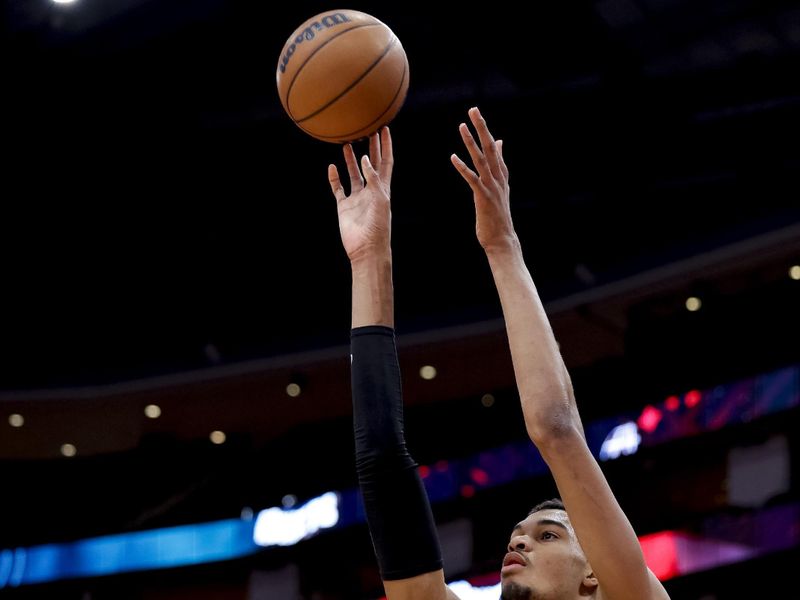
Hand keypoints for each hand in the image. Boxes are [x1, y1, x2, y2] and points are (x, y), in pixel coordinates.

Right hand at [328, 127, 393, 262]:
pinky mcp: (344, 206)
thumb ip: (373, 178)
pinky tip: (332, 167)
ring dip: (351, 160)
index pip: (385, 162)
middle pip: (370, 164)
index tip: (385, 129)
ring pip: (354, 174)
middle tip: (367, 130)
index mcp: (383, 188)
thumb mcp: (380, 199)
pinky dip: (334, 178)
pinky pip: (338, 188)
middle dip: (370, 148)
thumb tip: (366, 158)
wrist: (366, 248)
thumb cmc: (378, 226)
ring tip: (347, 144)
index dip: (386, 146)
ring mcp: (357, 198)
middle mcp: (370, 191)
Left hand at [451, 107, 516, 252]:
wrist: (502, 239)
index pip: (493, 147)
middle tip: (473, 110)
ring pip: (481, 159)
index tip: (476, 113)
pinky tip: (453, 157)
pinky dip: (463, 168)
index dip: (485, 130)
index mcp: (501, 175)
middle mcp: (498, 178)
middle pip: (489, 147)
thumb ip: (498, 165)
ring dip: (471, 142)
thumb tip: (499, 144)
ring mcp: (492, 187)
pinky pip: (472, 179)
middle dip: (481, 128)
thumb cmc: (497, 215)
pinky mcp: (484, 198)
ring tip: (462, 126)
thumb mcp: (499, 187)